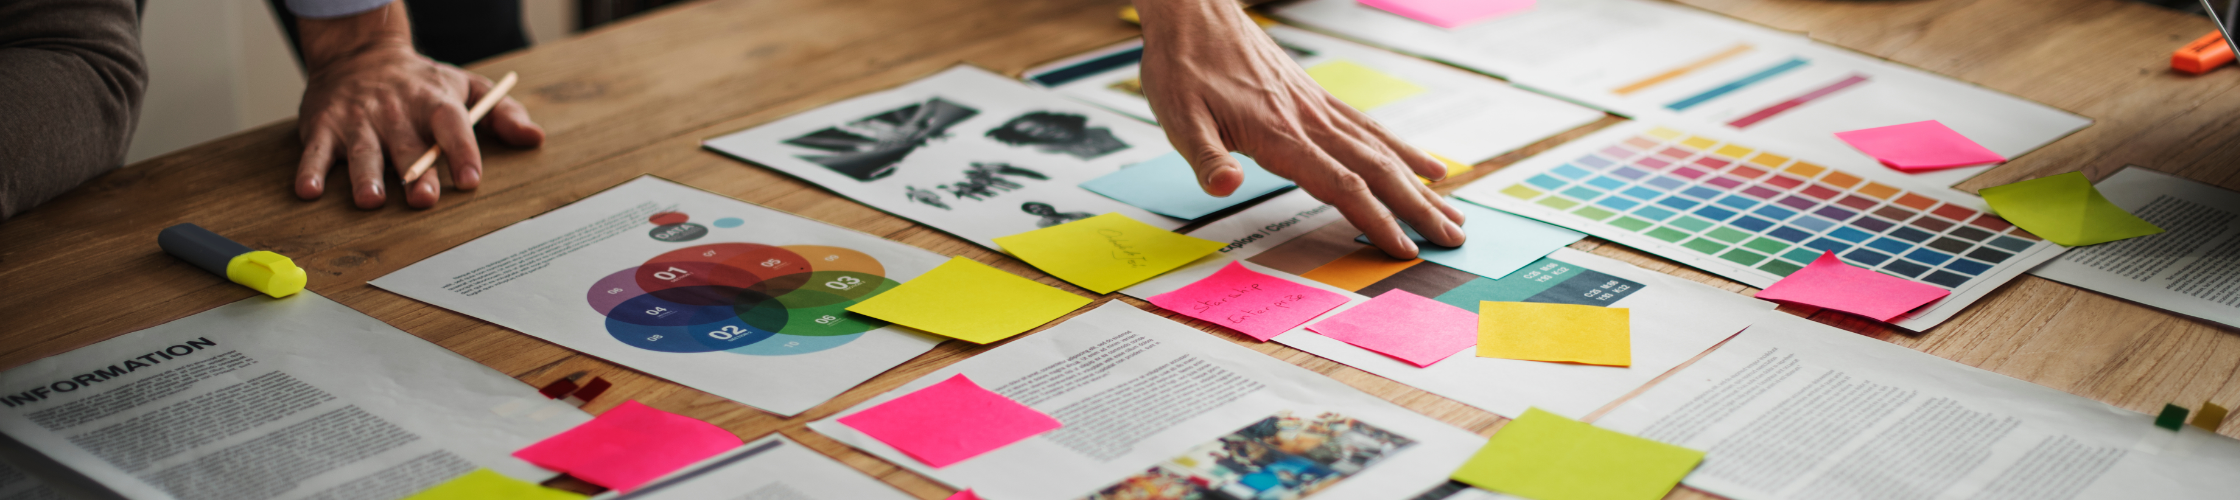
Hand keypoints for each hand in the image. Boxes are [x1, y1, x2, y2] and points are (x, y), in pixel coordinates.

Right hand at [291, 3, 542, 208]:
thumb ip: (502, 113)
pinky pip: (315, 150)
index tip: (471, 178)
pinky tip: (309, 191)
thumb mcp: (465, 87)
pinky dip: (310, 170)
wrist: (359, 53)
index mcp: (433, 101)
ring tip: (371, 200)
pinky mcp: (323, 125)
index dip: (462, 150)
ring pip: (362, 150)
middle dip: (416, 173)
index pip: (452, 125)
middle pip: (407, 145)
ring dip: (365, 176)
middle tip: (424, 199)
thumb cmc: (421, 83)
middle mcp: (395, 110)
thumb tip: (534, 138)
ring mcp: (357, 118)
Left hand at [1134, 0, 1463, 258]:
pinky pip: (1369, 127)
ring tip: (1453, 212)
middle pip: (1376, 170)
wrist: (1194, 14)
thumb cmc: (1182, 67)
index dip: (1376, 219)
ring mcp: (1317, 107)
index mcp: (1278, 133)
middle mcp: (1308, 120)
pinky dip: (1404, 149)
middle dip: (1417, 207)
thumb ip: (1206, 157)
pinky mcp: (1316, 98)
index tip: (1405, 249)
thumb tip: (1224, 186)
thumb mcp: (1178, 117)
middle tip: (1454, 239)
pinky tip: (1427, 165)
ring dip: (1419, 184)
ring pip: (1381, 149)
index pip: (1340, 184)